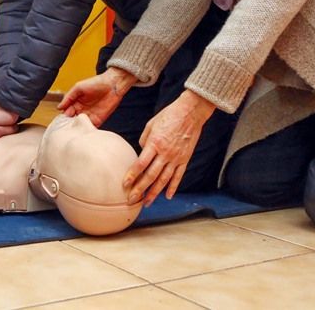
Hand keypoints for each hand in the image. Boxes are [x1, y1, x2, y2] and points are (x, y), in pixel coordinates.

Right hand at [58, 66, 135, 126]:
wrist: (113, 85)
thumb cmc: (96, 83)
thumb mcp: (78, 88)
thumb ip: (68, 97)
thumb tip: (59, 107)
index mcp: (76, 103)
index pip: (67, 112)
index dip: (64, 117)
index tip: (62, 121)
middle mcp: (82, 110)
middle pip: (73, 120)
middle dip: (70, 124)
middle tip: (68, 127)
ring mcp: (90, 115)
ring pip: (81, 125)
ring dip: (78, 128)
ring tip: (75, 130)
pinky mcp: (98, 120)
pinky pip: (91, 127)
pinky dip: (87, 130)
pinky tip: (84, 131)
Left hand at [124, 90, 215, 204]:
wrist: (190, 112)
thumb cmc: (168, 115)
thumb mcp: (151, 124)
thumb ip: (144, 140)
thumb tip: (141, 153)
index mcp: (155, 143)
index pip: (141, 164)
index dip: (132, 175)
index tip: (124, 185)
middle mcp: (165, 153)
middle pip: (151, 175)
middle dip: (140, 189)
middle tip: (131, 200)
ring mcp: (176, 158)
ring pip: (164, 179)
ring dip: (154, 192)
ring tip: (146, 202)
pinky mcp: (185, 159)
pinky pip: (178, 176)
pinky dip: (173, 187)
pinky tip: (167, 196)